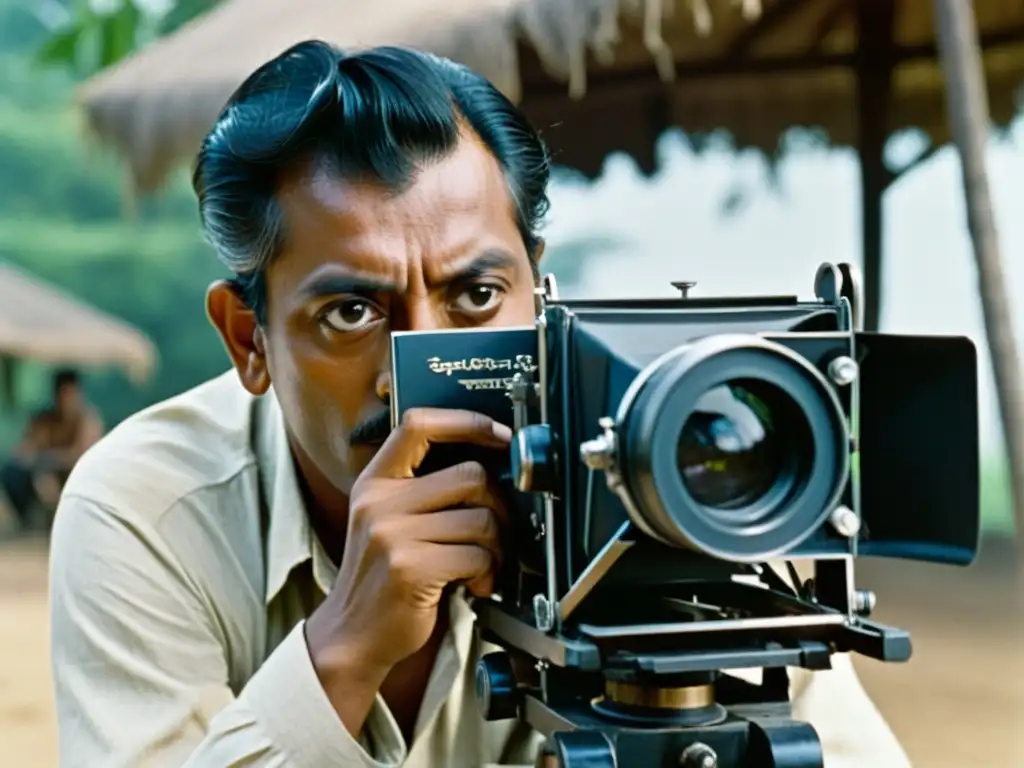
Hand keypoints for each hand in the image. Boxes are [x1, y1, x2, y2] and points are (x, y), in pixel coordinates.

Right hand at [305, 408, 511, 730]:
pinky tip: (475, 584)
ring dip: (496, 545)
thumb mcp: (386, 520)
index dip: (466, 422)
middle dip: (497, 505)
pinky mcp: (409, 568)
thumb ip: (422, 489)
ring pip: (481, 518)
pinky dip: (487, 572)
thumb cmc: (382, 576)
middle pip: (470, 475)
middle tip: (495, 531)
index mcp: (375, 482)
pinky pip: (476, 555)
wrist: (352, 635)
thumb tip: (489, 465)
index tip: (498, 434)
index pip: (419, 424)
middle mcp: (379, 502)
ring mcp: (391, 534)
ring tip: (483, 564)